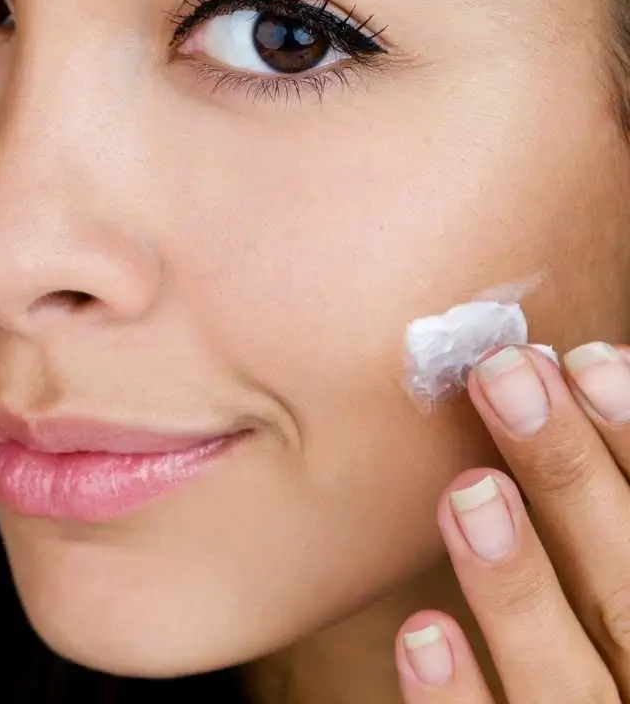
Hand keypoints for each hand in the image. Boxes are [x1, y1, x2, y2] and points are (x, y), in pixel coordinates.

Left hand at [395, 342, 629, 701]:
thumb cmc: (605, 667)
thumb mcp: (619, 599)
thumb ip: (601, 535)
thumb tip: (574, 404)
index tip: (593, 360)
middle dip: (577, 481)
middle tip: (509, 375)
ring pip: (574, 690)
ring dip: (521, 589)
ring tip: (467, 489)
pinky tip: (421, 637)